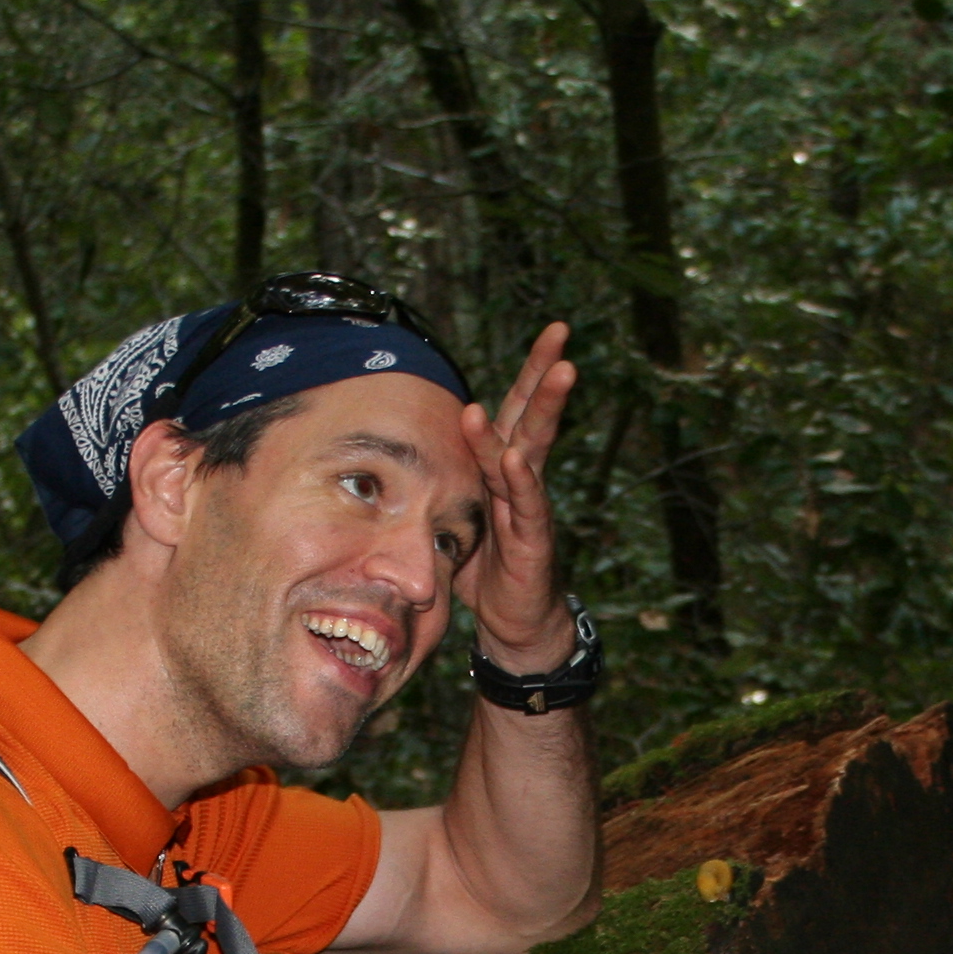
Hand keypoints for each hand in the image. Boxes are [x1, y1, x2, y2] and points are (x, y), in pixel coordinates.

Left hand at [458, 322, 579, 670]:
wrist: (513, 623)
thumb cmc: (483, 569)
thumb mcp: (455, 516)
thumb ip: (441, 483)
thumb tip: (391, 462)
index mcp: (502, 469)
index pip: (515, 410)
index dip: (530, 371)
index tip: (549, 330)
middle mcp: (520, 480)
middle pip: (533, 417)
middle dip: (547, 374)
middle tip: (561, 332)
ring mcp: (529, 508)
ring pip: (534, 451)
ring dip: (547, 411)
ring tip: (561, 373)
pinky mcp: (532, 540)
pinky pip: (527, 504)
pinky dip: (520, 481)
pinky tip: (515, 457)